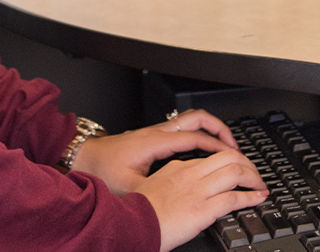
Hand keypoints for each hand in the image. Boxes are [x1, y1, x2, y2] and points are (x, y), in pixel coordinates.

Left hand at [69, 108, 240, 194]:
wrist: (83, 156)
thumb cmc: (102, 169)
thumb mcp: (128, 187)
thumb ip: (152, 191)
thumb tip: (172, 200)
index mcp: (156, 142)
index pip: (196, 138)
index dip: (218, 146)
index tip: (234, 156)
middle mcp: (158, 132)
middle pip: (198, 118)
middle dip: (221, 129)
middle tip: (235, 147)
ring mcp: (156, 131)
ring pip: (191, 119)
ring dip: (211, 129)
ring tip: (224, 146)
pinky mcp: (153, 136)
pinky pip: (184, 127)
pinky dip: (199, 133)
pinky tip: (202, 149)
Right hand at [133, 150, 268, 251]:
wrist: (130, 226)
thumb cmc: (137, 213)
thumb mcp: (153, 190)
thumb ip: (171, 185)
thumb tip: (184, 192)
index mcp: (177, 168)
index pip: (211, 157)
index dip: (229, 161)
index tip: (236, 169)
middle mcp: (190, 174)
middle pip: (228, 157)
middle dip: (247, 163)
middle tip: (254, 173)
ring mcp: (198, 190)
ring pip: (236, 171)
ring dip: (253, 177)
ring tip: (260, 184)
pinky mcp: (204, 208)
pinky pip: (235, 197)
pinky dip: (252, 196)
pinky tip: (259, 198)